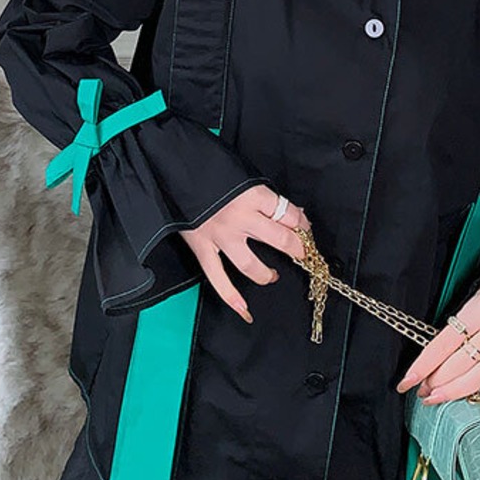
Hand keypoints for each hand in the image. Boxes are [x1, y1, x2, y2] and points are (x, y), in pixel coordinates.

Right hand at [177, 184, 311, 323]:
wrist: (175, 172)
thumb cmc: (213, 171)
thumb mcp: (244, 176)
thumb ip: (265, 196)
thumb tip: (292, 213)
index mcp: (253, 196)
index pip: (289, 215)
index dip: (302, 223)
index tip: (304, 227)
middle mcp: (240, 218)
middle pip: (280, 239)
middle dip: (296, 249)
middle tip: (301, 253)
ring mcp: (221, 236)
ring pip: (251, 264)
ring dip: (266, 274)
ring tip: (273, 275)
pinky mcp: (203, 247)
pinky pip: (217, 277)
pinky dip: (229, 295)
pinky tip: (243, 308)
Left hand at [394, 267, 479, 411]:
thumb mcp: (474, 298)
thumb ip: (458, 327)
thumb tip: (435, 358)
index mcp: (478, 310)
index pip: (441, 345)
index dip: (422, 367)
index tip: (407, 381)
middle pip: (458, 365)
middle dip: (435, 382)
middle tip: (423, 391)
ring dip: (455, 392)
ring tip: (439, 398)